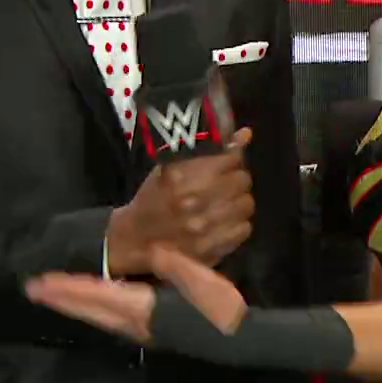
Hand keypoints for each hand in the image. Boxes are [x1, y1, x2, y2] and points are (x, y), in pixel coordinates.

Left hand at [27, 244, 252, 343]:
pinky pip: (108, 321)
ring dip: (74, 306)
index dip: (68, 288)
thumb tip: (154, 251)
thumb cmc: (218, 308)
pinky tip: (90, 306)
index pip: (96, 294)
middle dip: (61, 300)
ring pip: (97, 318)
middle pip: (89, 310)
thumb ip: (173, 265)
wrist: (233, 339)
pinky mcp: (145, 333)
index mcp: (143, 306)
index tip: (42, 283)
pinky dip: (91, 311)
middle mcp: (134, 321)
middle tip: (34, 290)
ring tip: (54, 296)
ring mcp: (139, 330)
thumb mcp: (198, 279)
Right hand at [107, 128, 254, 273]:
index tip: (224, 164)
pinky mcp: (211, 249)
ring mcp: (204, 228)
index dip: (230, 160)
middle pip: (242, 180)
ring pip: (246, 204)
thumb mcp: (170, 167)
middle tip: (225, 185)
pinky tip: (224, 222)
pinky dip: (237, 224)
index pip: (230, 159)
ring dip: (238, 202)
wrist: (135, 239)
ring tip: (224, 204)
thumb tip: (246, 134)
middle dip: (236, 180)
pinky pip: (244, 228)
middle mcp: (194, 201)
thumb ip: (208, 151)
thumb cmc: (153, 198)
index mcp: (181, 176)